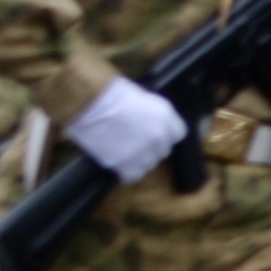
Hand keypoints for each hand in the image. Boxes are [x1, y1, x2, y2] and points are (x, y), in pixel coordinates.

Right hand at [63, 76, 187, 181]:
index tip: (155, 135)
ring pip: (149, 165)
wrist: (92, 104)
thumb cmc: (113, 94)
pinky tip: (119, 161)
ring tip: (125, 150)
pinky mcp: (124, 165)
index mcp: (167, 118)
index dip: (165, 135)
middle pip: (163, 151)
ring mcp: (143, 153)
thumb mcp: (145, 99)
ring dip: (139, 160)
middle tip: (135, 141)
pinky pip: (133, 176)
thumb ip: (156, 116)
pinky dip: (127, 172)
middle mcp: (159, 137)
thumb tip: (155, 125)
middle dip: (151, 147)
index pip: (178, 135)